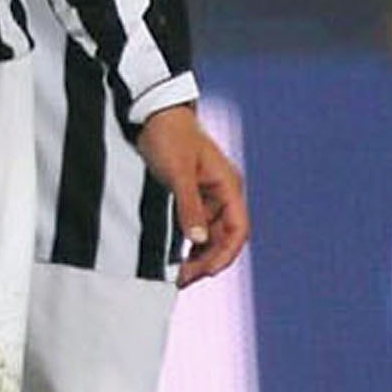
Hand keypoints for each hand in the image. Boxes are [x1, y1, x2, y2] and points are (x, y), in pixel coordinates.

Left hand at [132, 102, 247, 284]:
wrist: (154, 112)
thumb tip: (197, 240)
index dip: (224, 254)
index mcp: (229, 187)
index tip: (203, 273)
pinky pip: (196, 225)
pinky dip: (187, 242)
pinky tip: (173, 256)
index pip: (237, 230)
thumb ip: (188, 206)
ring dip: (197, 254)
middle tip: (181, 279)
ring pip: (210, 234)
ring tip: (176, 274)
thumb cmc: (169, 136)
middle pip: (224, 237)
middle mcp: (223, 193)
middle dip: (207, 261)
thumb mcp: (177, 172)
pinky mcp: (192, 194)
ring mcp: (208, 195)